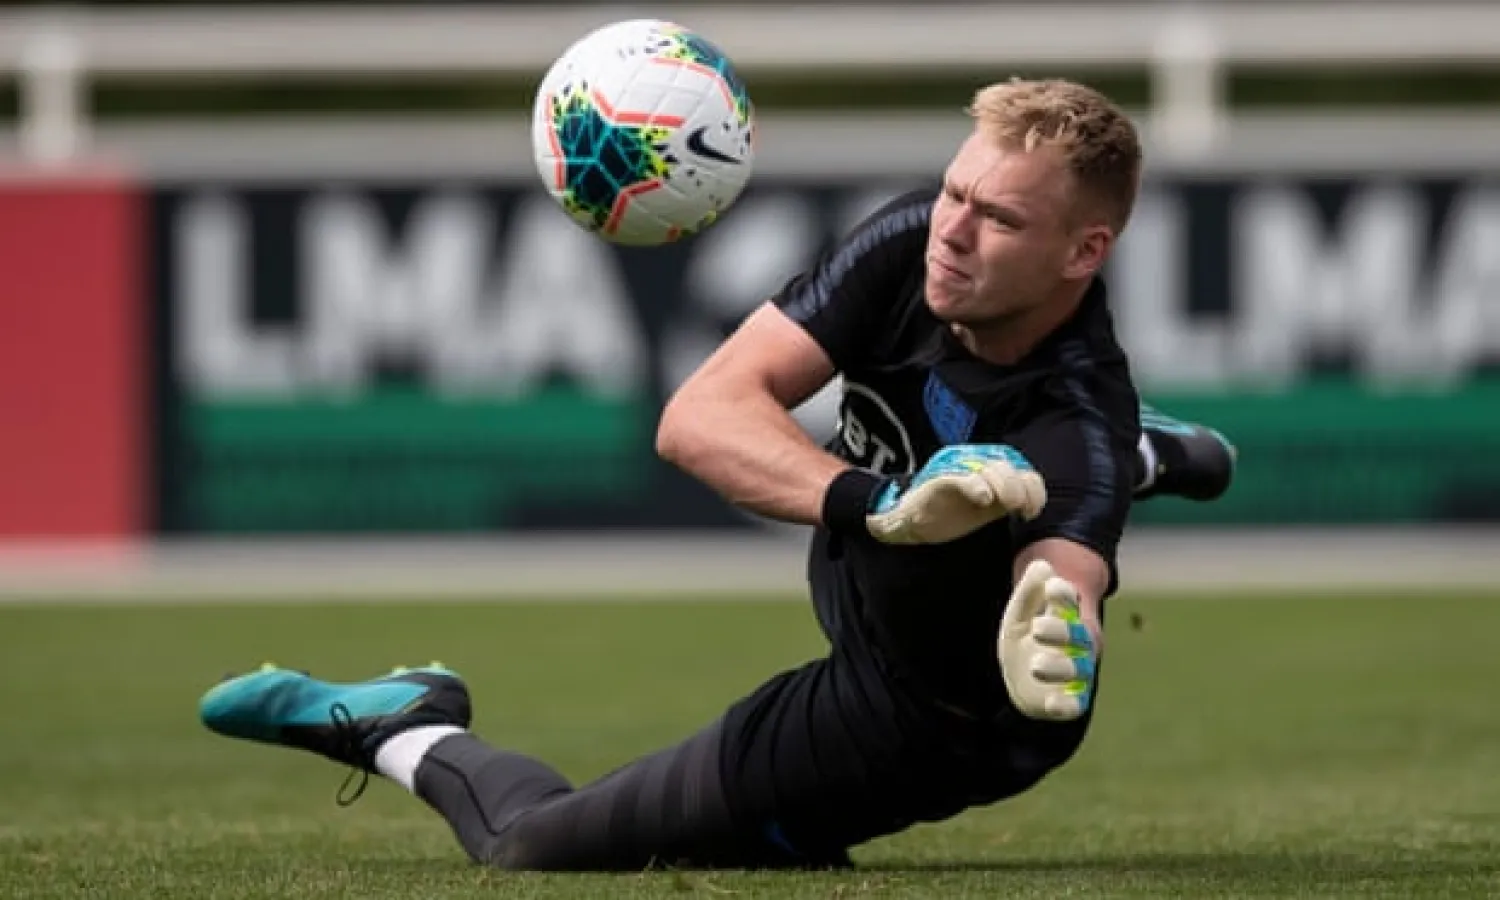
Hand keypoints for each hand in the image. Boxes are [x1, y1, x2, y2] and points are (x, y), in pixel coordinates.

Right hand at [865, 444, 1045, 544]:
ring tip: (1009, 506)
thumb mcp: (987, 508)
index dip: (1032, 486)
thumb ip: (1007, 500)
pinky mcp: (938, 479)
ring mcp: (955, 468)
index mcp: (987, 466)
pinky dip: (976, 486)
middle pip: (1006, 466)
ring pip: (987, 469)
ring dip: (1005, 487)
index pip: (1018, 466)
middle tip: (1021, 510)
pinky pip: (960, 477)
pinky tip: (985, 499)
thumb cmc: (950, 514)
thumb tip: (1033, 502)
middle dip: (1019, 488)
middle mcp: (972, 461)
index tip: (1032, 510)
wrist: (911, 521)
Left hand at [998, 559, 1099, 721]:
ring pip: (1079, 670)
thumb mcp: (1019, 613)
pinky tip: (1053, 703)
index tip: (1053, 587)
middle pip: (1079, 636)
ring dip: (1061, 668)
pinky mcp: (1070, 699)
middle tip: (1037, 627)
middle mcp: (1078, 645)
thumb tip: (1042, 566)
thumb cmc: (1025, 637)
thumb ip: (1028, 592)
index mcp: (1066, 617)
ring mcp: (1076, 672)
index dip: (1064, 594)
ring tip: (1035, 665)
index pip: (1070, 602)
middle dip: (1062, 631)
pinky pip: (1075, 704)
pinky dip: (1067, 705)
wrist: (1022, 677)